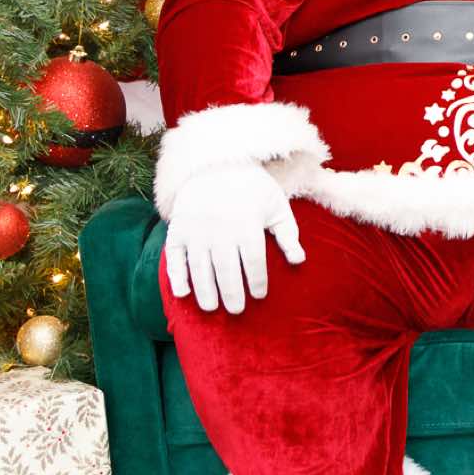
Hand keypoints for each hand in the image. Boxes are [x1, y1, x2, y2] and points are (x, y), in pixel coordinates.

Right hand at [163, 163, 304, 313]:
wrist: (216, 164)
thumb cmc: (253, 189)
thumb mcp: (277, 206)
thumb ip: (289, 234)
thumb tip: (299, 261)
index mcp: (247, 226)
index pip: (254, 263)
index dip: (258, 281)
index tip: (260, 295)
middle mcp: (220, 231)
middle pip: (227, 270)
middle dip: (232, 294)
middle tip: (236, 310)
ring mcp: (196, 232)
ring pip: (200, 268)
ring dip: (205, 291)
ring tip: (211, 308)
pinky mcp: (178, 230)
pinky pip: (174, 257)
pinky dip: (176, 275)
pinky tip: (182, 293)